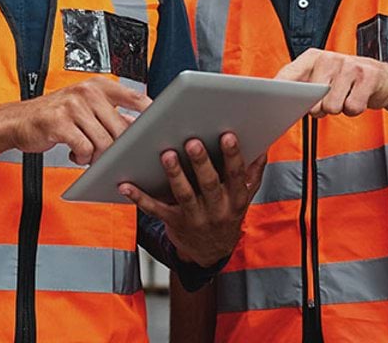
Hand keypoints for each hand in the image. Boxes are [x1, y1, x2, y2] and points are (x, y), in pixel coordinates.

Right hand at [0, 79, 150, 168]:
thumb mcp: (85, 106)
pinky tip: (74, 152)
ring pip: (104, 142)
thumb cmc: (55, 115)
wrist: (18, 120)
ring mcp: (73, 106)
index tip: (158, 128)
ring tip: (87, 153)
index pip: (136, 97)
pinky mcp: (59, 122)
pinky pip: (84, 148)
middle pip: (121, 128)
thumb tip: (140, 126)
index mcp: (98, 86)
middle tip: (109, 155)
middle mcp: (87, 92)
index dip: (151, 115)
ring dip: (97, 155)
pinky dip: (81, 157)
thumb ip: (111, 113)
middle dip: (118, 148)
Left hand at [119, 132, 265, 267]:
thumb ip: (252, 173)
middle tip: (192, 141)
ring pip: (184, 195)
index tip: (228, 135)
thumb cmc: (227, 214)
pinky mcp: (173, 223)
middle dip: (201, 163)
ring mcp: (194, 218)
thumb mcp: (244, 197)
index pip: (236, 174)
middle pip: (209, 184)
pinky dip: (139, 197)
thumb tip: (262, 147)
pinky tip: (125, 184)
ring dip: (175, 175)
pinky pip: (155, 209)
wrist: (211, 253)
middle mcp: (217, 210)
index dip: (233, 155)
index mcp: (236, 198)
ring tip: (167, 155)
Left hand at [275, 48, 387, 116]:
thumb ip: (301, 86)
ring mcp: (350, 66)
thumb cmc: (347, 80)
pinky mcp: (368, 77)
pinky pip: (352, 108)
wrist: (383, 78)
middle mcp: (330, 58)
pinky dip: (354, 109)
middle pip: (311, 100)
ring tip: (345, 96)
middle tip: (330, 98)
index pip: (288, 76)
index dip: (279, 92)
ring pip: (332, 106)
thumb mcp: (322, 77)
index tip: (271, 102)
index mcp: (313, 58)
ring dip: (339, 108)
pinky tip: (357, 97)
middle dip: (320, 107)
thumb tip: (280, 101)